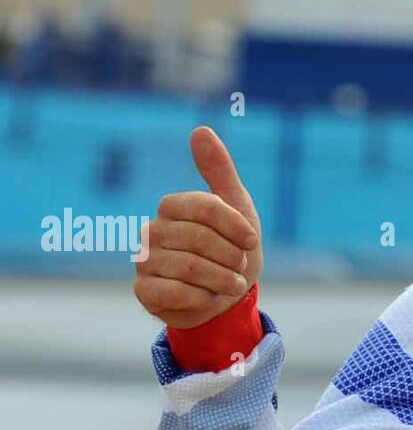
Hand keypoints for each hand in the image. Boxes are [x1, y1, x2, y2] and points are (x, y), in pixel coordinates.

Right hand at [133, 127, 262, 329]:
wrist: (225, 300)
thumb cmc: (231, 249)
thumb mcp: (236, 207)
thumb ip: (219, 170)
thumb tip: (200, 130)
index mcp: (172, 207)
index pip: (205, 207)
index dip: (235, 226)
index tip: (251, 241)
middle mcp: (152, 230)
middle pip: (199, 239)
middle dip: (232, 257)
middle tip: (240, 266)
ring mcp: (144, 261)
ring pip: (190, 268)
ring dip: (223, 280)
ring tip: (231, 283)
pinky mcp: (144, 291)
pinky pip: (176, 292)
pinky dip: (204, 298)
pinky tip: (210, 298)